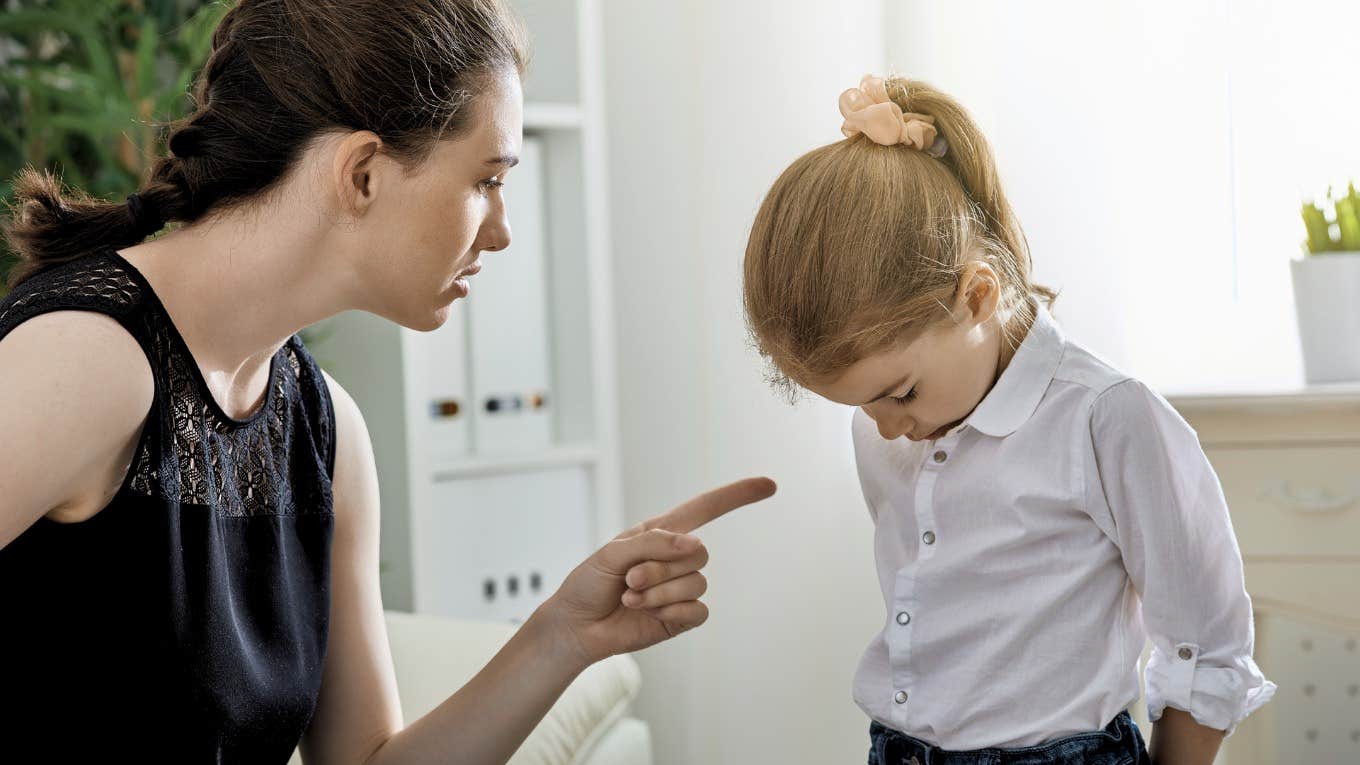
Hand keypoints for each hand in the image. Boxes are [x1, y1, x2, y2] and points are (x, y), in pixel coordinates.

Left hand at [536, 477, 776, 667]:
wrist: (576, 626)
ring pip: (696, 583)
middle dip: (661, 567)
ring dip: (659, 592)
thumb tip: (695, 545)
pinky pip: (698, 610)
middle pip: (699, 553)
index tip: (769, 485)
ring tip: (631, 597)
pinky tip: (648, 614)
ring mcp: (680, 589)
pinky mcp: (680, 617)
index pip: (706, 509)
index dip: (737, 496)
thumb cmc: (588, 583)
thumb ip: (654, 543)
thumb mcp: (613, 553)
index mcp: (660, 533)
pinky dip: (672, 611)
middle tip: (630, 579)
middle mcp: (675, 558)